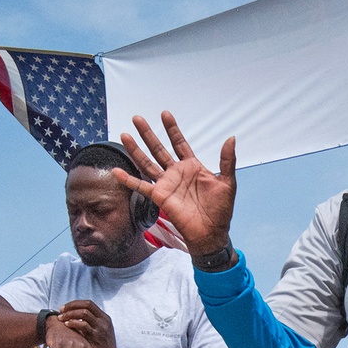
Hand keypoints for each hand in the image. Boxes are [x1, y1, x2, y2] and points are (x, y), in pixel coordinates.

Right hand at [113, 111, 236, 256]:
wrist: (211, 233)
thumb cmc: (221, 211)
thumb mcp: (228, 183)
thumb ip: (227, 160)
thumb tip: (231, 138)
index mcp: (192, 167)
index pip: (180, 143)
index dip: (172, 129)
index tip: (164, 114)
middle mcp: (176, 173)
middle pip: (159, 149)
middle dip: (148, 134)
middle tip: (137, 118)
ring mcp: (166, 185)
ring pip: (147, 163)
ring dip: (135, 150)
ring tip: (124, 135)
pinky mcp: (159, 197)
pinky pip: (141, 186)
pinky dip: (128, 180)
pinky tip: (116, 171)